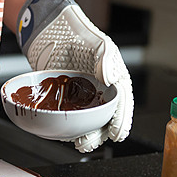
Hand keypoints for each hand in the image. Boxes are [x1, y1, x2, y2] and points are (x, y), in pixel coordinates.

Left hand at [17, 0, 133, 152]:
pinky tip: (65, 134)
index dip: (121, 121)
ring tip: (80, 143)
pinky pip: (71, 117)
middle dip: (100, 134)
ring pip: (88, 122)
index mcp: (115, 81)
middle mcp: (101, 93)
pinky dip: (69, 127)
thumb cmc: (81, 36)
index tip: (117, 133)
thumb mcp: (100, 44)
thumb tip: (110, 78)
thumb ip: (107, 60)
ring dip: (85, 135)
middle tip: (91, 142)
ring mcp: (84, 98)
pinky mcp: (67, 100)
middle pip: (105, 119)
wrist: (54, 33)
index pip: (122, 104)